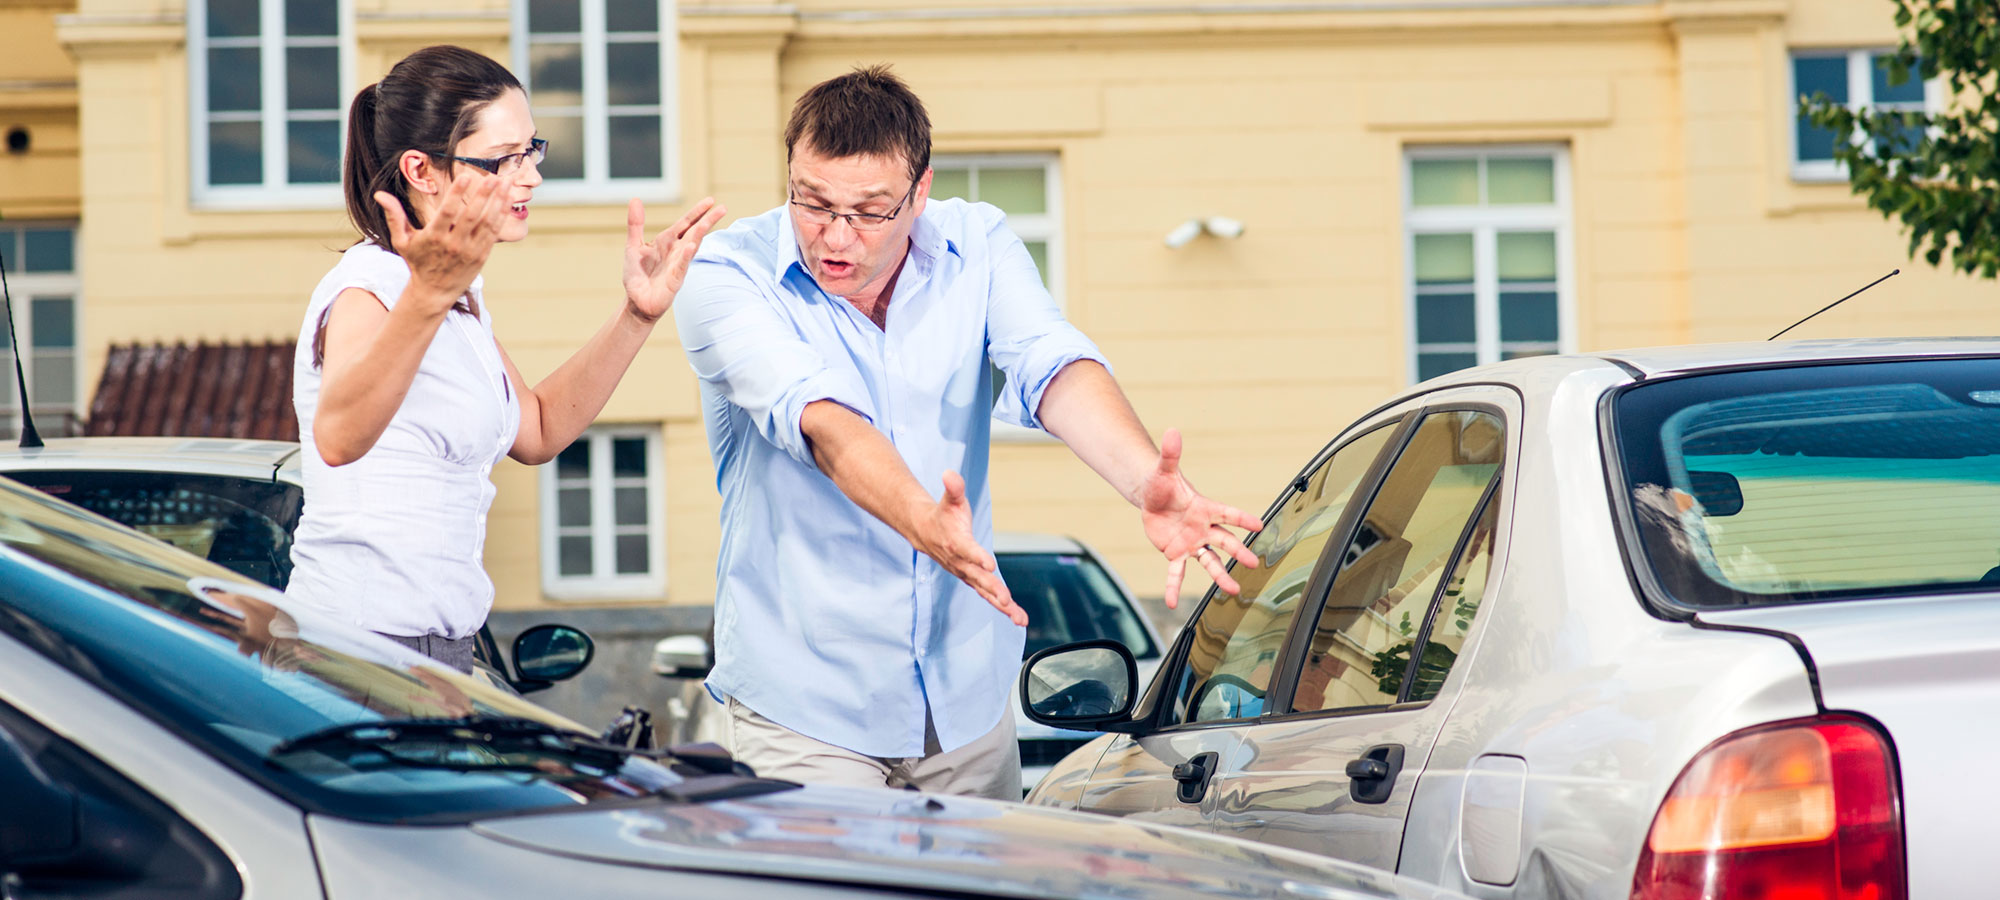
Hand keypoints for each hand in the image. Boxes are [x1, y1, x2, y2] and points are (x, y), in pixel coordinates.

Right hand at [375, 171, 508, 314]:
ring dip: (498, 201)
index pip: (447, 212)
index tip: (466, 177)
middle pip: (471, 216)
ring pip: (487, 223)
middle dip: (484, 195)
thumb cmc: (417, 262)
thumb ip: (394, 216)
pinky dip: (502, 215)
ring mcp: (470, 250)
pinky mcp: (481, 255)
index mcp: (433, 237)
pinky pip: (494, 232)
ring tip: (507, 182)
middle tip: (493, 176)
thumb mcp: (402, 240)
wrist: (433, 292)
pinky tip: (508, 199)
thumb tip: (380, 194)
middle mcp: (453, 244)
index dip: (457, 194)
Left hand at [624, 197, 726, 321]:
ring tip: (708, 222)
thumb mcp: (633, 245)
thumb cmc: (637, 275)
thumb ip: (635, 224)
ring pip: (692, 246)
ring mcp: (677, 265)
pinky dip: (686, 256)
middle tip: (723, 208)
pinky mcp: (675, 280)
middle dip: (708, 220)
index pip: (685, 223)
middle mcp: (676, 251)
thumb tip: (635, 199)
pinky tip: (692, 246)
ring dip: (700, 234)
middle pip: (694, 232)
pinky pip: (682, 266)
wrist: (636, 302)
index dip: (697, 212)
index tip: (711, 201)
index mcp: (667, 241)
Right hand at [915, 471, 1026, 625]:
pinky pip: (989, 595)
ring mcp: (967, 574)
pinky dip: (1004, 608)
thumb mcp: (949, 499)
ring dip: (1002, 606)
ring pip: (985, 591)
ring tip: (1019, 618)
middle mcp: (961, 562)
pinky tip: (1020, 618)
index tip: (989, 564)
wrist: (925, 532)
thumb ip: (953, 488)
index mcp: (956, 543)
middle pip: (978, 578)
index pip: (967, 551)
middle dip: (992, 588)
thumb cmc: (943, 514)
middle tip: (1005, 599)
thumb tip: (950, 474)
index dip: (977, 556)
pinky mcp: (974, 580)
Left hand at [1141, 428, 1265, 606]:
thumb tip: (1172, 431)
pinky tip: (1174, 602)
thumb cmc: (1163, 483)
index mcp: (1204, 508)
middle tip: (1254, 564)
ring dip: (1221, 576)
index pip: (1227, 513)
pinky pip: (1177, 573)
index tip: (1260, 526)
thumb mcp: (1163, 470)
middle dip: (1239, 552)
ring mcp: (1192, 543)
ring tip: (1234, 591)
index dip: (1243, 519)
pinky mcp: (1176, 554)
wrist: (1152, 499)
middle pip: (1225, 541)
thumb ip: (1170, 454)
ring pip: (1210, 562)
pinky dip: (1175, 587)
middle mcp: (1203, 528)